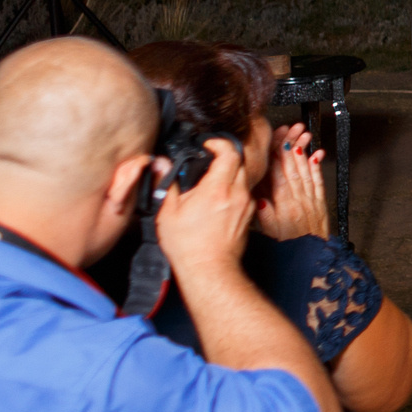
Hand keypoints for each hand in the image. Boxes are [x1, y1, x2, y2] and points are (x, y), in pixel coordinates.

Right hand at [154, 138, 255, 280]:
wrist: (209, 269)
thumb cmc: (188, 245)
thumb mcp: (168, 212)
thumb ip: (167, 183)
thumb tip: (162, 165)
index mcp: (217, 189)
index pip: (229, 152)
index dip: (218, 143)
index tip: (208, 145)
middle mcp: (236, 193)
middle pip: (239, 161)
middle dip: (224, 156)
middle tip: (208, 161)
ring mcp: (246, 204)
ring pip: (244, 176)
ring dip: (230, 173)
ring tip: (210, 182)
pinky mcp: (249, 214)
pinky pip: (244, 192)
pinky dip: (233, 188)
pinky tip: (218, 198)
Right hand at [252, 127, 328, 240]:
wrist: (310, 256)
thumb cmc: (287, 246)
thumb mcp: (268, 230)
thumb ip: (263, 211)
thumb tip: (257, 196)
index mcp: (284, 205)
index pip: (278, 176)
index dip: (275, 158)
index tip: (273, 143)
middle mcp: (299, 200)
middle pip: (293, 169)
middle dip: (290, 149)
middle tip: (288, 132)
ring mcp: (311, 200)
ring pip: (306, 172)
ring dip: (304, 154)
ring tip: (301, 138)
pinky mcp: (320, 203)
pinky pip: (319, 182)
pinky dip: (317, 168)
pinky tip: (316, 156)